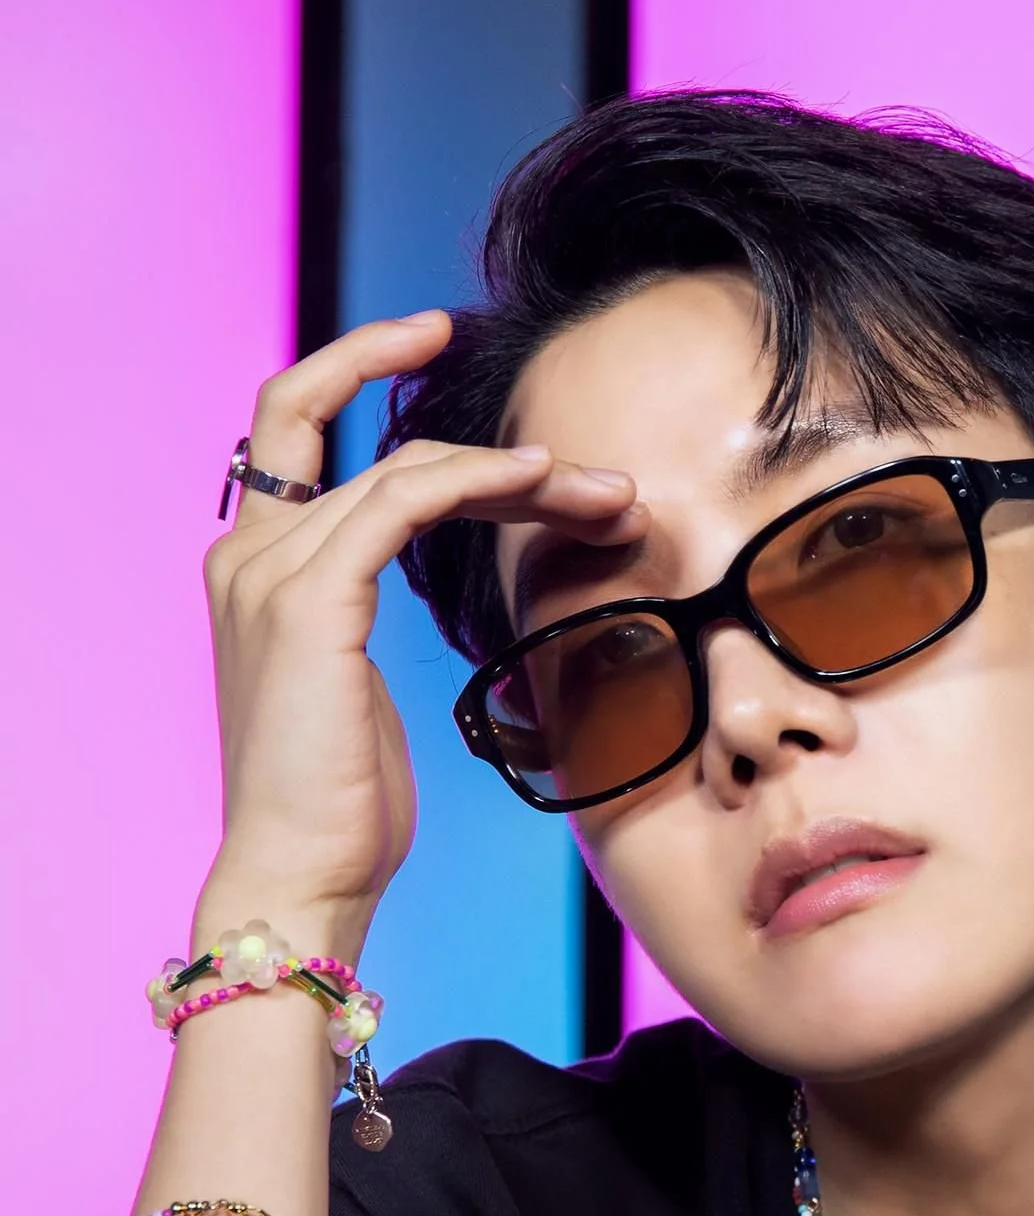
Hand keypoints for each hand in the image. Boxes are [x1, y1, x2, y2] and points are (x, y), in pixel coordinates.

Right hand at [195, 313, 645, 957]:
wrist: (301, 878)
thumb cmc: (343, 807)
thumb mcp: (364, 693)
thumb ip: (372, 617)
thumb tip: (447, 585)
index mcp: (254, 570)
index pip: (293, 423)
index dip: (357, 364)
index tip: (436, 337)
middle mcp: (246, 555)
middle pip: (376, 445)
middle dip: (489, 444)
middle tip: (590, 471)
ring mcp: (267, 573)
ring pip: (405, 468)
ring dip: (519, 474)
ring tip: (606, 495)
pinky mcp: (306, 601)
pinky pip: (399, 500)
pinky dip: (477, 480)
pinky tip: (542, 482)